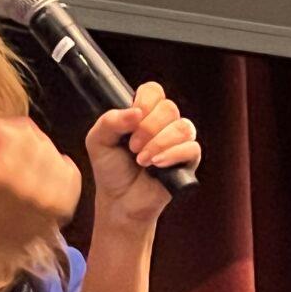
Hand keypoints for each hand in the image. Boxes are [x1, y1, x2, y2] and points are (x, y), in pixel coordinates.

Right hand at [0, 117, 81, 259]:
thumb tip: (6, 122)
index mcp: (1, 176)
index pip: (19, 133)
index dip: (12, 129)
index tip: (7, 136)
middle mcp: (28, 187)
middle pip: (39, 142)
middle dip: (29, 140)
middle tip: (21, 149)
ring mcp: (49, 198)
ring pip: (56, 154)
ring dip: (45, 153)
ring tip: (34, 163)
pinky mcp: (64, 207)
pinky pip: (71, 171)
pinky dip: (61, 167)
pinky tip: (48, 173)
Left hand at [85, 81, 201, 225]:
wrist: (119, 200)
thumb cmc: (110, 169)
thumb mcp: (98, 141)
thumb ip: (110, 121)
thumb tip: (136, 112)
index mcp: (143, 114)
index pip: (153, 91)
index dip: (145, 100)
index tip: (133, 119)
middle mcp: (163, 124)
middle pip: (169, 108)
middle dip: (148, 128)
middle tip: (132, 147)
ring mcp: (178, 141)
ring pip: (183, 127)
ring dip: (159, 143)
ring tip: (142, 160)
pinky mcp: (188, 160)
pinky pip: (192, 148)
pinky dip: (172, 155)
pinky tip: (156, 165)